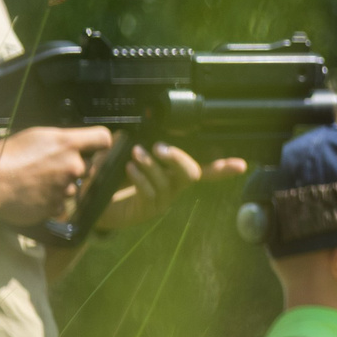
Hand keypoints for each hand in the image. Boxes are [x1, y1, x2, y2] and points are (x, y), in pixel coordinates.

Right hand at [0, 125, 112, 225]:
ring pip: (73, 187)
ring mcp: (66, 188)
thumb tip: (72, 144)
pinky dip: (51, 202)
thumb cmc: (7, 156)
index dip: (99, 143)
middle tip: (50, 167)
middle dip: (73, 167)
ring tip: (37, 182)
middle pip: (87, 166)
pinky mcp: (56, 207)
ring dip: (61, 186)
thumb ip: (60, 140)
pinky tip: (34, 195)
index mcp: (68, 143)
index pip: (103, 139)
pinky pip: (60, 204)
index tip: (94, 147)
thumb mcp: (36, 136)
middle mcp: (73, 166)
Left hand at [97, 144, 247, 231]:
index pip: (204, 169)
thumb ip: (137, 142)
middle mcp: (174, 186)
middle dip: (178, 158)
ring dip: (151, 164)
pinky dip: (141, 177)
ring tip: (136, 153)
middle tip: (160, 147)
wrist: (96, 202)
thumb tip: (140, 126)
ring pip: (167, 181)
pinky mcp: (148, 209)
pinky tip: (131, 168)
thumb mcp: (127, 154)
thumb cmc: (114, 176)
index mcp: (174, 172)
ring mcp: (163, 200)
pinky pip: (150, 191)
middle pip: (191, 173)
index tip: (241, 165)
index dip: (223, 167)